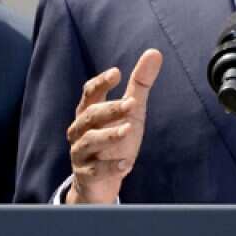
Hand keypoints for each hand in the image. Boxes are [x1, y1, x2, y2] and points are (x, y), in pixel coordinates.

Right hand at [66, 49, 162, 203]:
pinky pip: (95, 170)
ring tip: (127, 130)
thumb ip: (139, 84)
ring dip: (108, 135)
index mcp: (89, 112)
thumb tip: (154, 52)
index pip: (89, 93)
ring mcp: (81, 152)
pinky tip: (126, 164)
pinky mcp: (86, 175)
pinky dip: (109, 167)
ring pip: (89, 140)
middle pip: (90, 115)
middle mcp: (80, 130)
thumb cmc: (115, 141)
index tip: (116, 73)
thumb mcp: (130, 112)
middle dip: (110, 109)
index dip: (100, 83)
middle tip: (131, 104)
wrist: (101, 182)